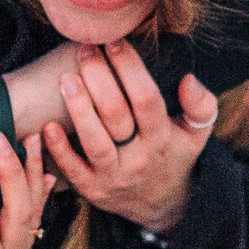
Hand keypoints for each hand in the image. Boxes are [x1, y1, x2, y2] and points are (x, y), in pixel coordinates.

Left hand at [43, 42, 217, 233]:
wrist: (160, 206)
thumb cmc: (173, 155)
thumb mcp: (197, 134)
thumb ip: (201, 105)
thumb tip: (189, 79)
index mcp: (163, 139)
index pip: (147, 99)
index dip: (130, 69)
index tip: (115, 42)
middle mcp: (139, 158)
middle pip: (117, 116)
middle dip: (99, 80)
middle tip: (85, 51)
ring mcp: (114, 176)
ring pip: (95, 143)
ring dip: (79, 110)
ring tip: (66, 80)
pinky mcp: (92, 189)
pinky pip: (73, 171)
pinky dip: (58, 149)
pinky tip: (46, 126)